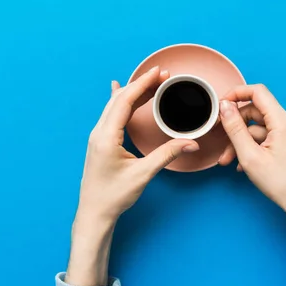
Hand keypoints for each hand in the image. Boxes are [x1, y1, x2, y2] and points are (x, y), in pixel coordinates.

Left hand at [66, 66, 199, 285]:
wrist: (94, 212)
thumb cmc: (114, 196)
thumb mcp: (143, 174)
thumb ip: (167, 154)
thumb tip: (191, 142)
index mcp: (106, 137)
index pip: (125, 101)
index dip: (143, 84)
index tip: (158, 73)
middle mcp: (99, 132)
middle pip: (120, 98)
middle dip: (141, 84)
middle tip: (162, 76)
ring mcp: (97, 136)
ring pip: (114, 104)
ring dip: (133, 91)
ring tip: (152, 82)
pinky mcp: (100, 142)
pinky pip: (110, 113)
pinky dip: (121, 100)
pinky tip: (118, 89)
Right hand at [217, 84, 285, 247]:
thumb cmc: (282, 184)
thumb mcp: (250, 156)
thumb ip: (234, 128)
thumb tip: (225, 106)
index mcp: (283, 121)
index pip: (258, 92)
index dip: (237, 94)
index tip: (222, 104)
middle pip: (256, 112)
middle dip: (236, 127)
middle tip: (221, 142)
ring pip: (260, 128)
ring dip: (243, 142)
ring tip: (230, 160)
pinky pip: (269, 136)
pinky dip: (255, 146)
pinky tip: (245, 163)